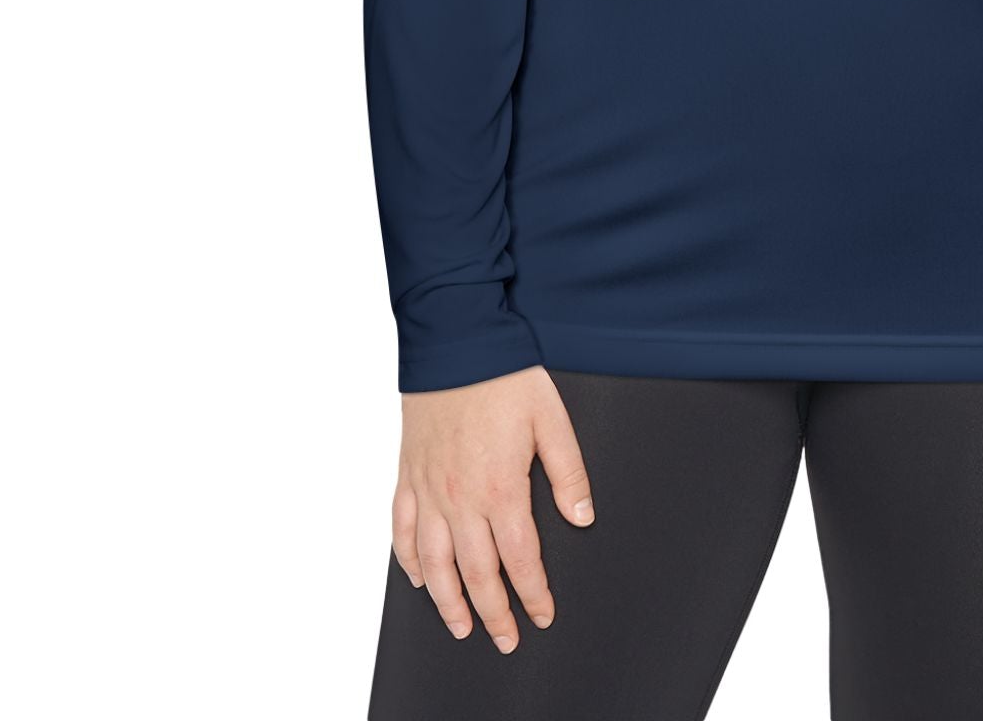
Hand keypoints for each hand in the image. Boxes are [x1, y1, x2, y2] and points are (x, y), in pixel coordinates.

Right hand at [392, 364, 595, 651]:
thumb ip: (568, 473)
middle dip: (494, 613)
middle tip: (505, 639)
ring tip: (461, 627)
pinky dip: (408, 561)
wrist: (456, 343)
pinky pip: (401, 530)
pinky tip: (420, 578)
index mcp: (501, 488)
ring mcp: (429, 490)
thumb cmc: (505, 377)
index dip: (533, 593)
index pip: (520, 559)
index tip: (542, 616)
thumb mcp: (552, 420)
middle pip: (477, 573)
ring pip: (434, 563)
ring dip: (449, 602)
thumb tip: (582, 517)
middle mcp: (460, 499)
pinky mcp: (408, 475)